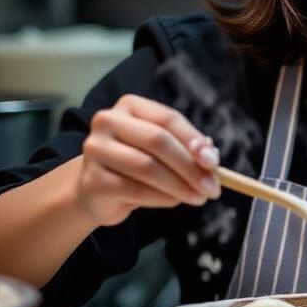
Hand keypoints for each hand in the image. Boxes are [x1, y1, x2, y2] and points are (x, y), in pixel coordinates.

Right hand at [76, 94, 220, 226]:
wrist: (97, 189)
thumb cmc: (137, 163)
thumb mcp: (163, 150)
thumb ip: (186, 149)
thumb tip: (210, 155)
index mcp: (130, 105)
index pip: (168, 119)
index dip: (193, 140)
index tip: (214, 161)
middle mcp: (107, 121)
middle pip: (158, 141)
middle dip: (190, 166)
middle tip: (212, 187)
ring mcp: (96, 150)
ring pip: (148, 167)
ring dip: (180, 186)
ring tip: (198, 198)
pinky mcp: (93, 180)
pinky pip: (136, 190)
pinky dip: (162, 198)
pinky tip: (174, 201)